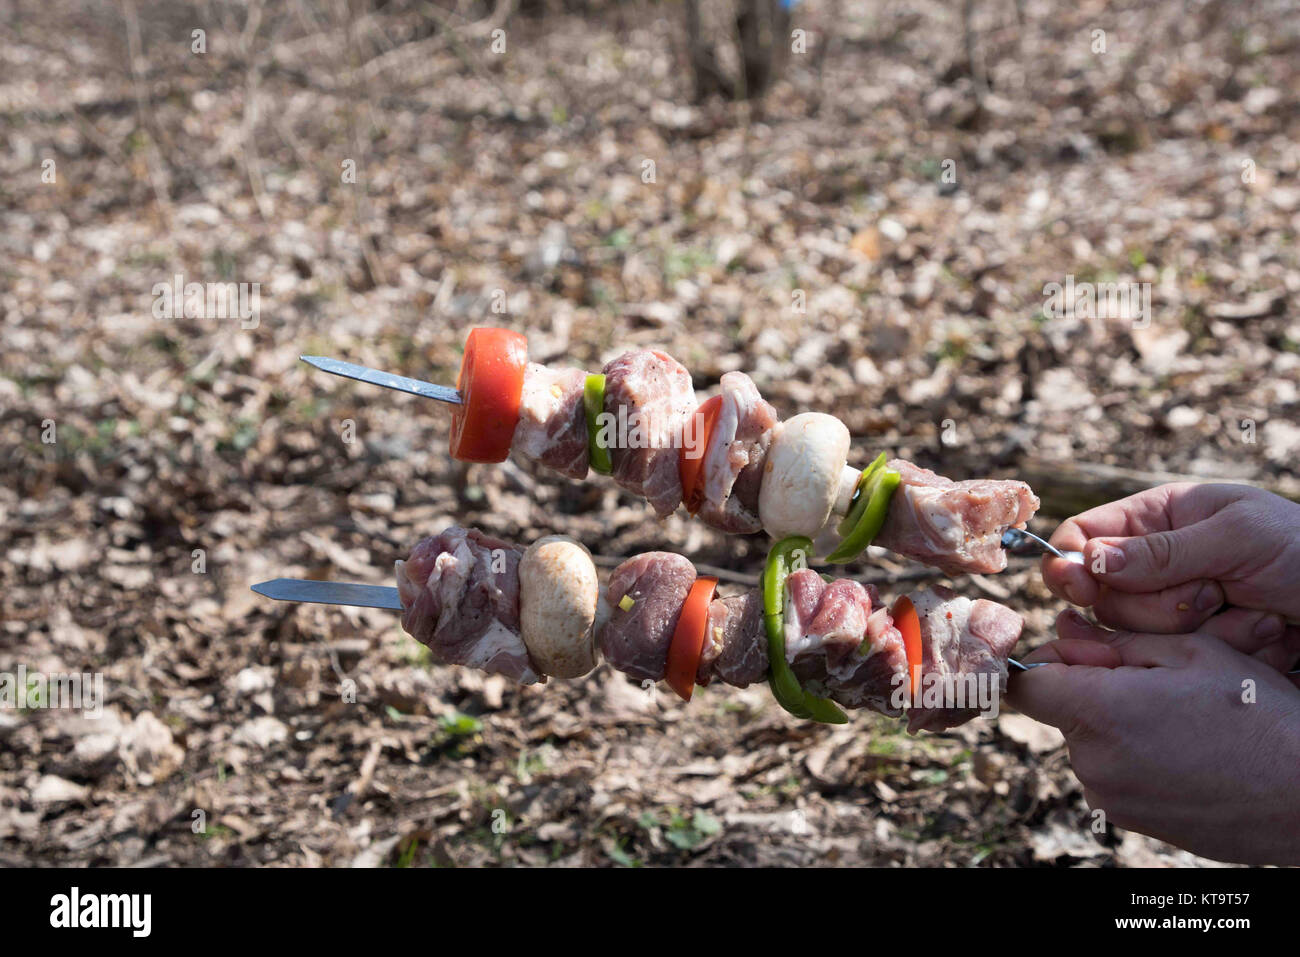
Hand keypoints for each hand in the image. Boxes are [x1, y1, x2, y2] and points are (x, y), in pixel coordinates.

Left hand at [1007, 610, 1299, 864]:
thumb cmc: (1259, 715)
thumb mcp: (1192, 651)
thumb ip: (1117, 641)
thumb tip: (1068, 633)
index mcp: (1098, 713)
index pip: (1023, 684)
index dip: (1044, 662)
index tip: (1079, 654)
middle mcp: (1092, 763)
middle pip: (1061, 712)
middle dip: (1093, 690)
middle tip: (1156, 682)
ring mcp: (1110, 799)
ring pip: (1089, 744)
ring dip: (1118, 725)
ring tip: (1183, 721)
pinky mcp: (1132, 823)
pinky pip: (1114, 776)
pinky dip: (1137, 758)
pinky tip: (1187, 751)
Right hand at [1041, 483, 1299, 634]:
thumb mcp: (1240, 538)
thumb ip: (1163, 552)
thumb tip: (1090, 560)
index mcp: (1157, 517)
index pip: (1083, 537)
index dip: (1070, 565)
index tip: (1082, 590)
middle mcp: (1155, 562)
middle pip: (1103, 596)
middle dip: (1156, 605)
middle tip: (1212, 596)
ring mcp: (1175, 606)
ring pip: (1137, 634)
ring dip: (1198, 629)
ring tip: (1251, 613)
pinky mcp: (1195, 645)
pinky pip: (1178, 660)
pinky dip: (1224, 650)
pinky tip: (1262, 635)